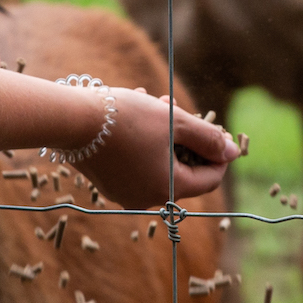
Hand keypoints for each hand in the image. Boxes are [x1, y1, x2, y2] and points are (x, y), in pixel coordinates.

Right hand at [88, 88, 237, 208]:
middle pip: (180, 169)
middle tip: (176, 107)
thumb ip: (208, 138)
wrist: (70, 120)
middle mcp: (146, 198)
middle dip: (184, 137)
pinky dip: (140, 144)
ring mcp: (123, 193)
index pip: (209, 179)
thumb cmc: (126, 118)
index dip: (218, 155)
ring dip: (162, 136)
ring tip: (151, 103)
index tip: (216, 131)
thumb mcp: (175, 122)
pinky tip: (131, 116)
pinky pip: (134, 165)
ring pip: (156, 163)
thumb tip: (233, 152)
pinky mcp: (105, 182)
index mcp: (168, 188)